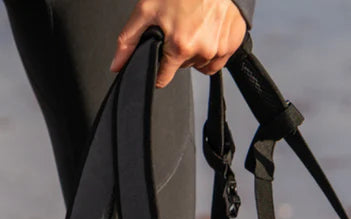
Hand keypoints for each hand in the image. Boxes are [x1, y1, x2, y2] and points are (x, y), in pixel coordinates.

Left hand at [111, 0, 247, 87]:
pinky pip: (217, 59)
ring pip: (200, 64)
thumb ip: (130, 40)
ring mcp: (219, 50)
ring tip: (193, 26)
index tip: (159, 60)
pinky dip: (211, 48)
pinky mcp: (232, 44)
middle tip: (178, 28)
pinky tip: (207, 30)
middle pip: (181, 67)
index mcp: (180, 46)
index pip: (163, 77)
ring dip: (194, 51)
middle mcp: (201, 51)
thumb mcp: (147, 9)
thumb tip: (117, 64)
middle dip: (177, 52)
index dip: (158, 69)